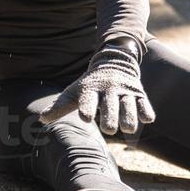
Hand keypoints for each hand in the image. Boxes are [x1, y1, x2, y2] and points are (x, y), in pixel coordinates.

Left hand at [39, 44, 155, 135]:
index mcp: (90, 89)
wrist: (114, 61)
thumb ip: (60, 106)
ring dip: (128, 116)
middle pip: (109, 104)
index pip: (88, 99)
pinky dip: (146, 110)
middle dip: (109, 116)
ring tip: (128, 129)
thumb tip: (41, 119)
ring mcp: (124, 90)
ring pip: (128, 104)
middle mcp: (108, 89)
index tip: (85, 117)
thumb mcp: (74, 92)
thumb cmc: (90, 84)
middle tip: (108, 129)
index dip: (86, 108)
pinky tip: (148, 119)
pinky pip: (144, 102)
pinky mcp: (139, 93)